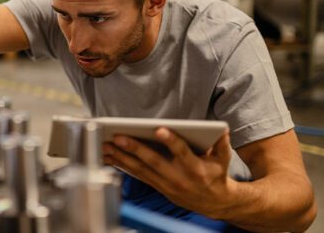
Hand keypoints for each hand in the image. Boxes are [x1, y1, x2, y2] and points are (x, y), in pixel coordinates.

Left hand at [102, 128, 234, 218]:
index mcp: (195, 168)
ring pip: (141, 170)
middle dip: (135, 149)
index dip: (171, 141)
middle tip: (118, 137)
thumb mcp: (223, 159)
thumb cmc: (216, 174)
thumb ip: (221, 143)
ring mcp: (166, 185)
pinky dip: (123, 166)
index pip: (182, 152)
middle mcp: (179, 178)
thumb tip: (220, 127)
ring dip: (121, 158)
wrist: (214, 202)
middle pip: (154, 162)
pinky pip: (138, 176)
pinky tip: (111, 157)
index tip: (159, 129)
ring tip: (107, 146)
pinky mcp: (158, 188)